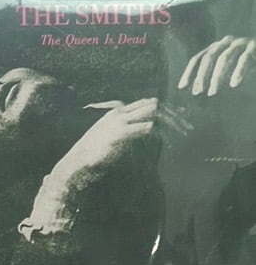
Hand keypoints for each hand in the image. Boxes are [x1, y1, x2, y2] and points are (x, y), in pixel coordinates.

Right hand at [73, 98, 189, 169]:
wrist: (77, 160)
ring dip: (171, 122)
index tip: (181, 116)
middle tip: (187, 125)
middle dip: (172, 114)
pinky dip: (160, 132)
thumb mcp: (110, 136)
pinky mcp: (120, 134)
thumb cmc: (93, 152)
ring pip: (153, 113)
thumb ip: (126, 131)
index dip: (165, 109)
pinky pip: (145, 128)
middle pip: (153, 105)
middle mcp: (120, 113)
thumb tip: (143, 132)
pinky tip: (169, 138)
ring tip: (183, 131)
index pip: (146, 103)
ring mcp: (120, 122)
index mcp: (118, 111)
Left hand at [177, 35, 255, 95]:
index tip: (182, 87)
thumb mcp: (224, 69)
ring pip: (224, 58)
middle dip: (201, 76)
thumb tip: (195, 89)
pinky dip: (238, 71)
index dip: (189, 72)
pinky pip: (244, 58)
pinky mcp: (254, 46)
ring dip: (217, 77)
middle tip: (198, 92)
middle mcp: (226, 42)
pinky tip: (233, 84)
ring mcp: (240, 42)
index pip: (198, 58)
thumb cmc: (243, 64)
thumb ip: (211, 75)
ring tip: (212, 93)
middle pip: (209, 57)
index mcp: (216, 47)